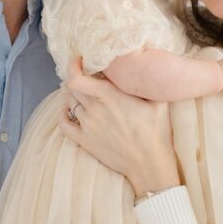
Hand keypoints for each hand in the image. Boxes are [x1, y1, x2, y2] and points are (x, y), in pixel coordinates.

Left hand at [59, 59, 178, 196]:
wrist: (150, 164)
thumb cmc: (157, 132)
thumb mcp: (158, 101)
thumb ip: (148, 82)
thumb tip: (146, 65)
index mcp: (110, 96)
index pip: (77, 77)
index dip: (73, 66)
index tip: (79, 60)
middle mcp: (95, 109)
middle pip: (71, 88)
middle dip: (75, 78)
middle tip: (84, 75)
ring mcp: (88, 126)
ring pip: (70, 103)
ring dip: (73, 95)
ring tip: (82, 92)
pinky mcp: (85, 141)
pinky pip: (64, 124)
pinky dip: (63, 114)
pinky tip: (69, 110)